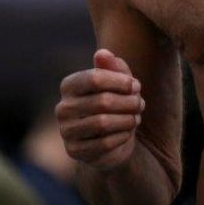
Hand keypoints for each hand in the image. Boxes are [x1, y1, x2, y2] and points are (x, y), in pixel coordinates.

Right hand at [56, 49, 144, 170]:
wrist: (111, 138)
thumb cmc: (115, 103)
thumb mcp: (118, 82)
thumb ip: (113, 66)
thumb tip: (102, 53)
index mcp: (69, 85)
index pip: (95, 77)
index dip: (121, 81)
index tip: (136, 86)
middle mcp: (63, 108)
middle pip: (102, 101)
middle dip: (128, 102)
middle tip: (141, 104)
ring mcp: (66, 131)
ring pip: (103, 123)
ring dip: (127, 119)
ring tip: (136, 117)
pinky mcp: (75, 151)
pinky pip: (104, 143)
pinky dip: (122, 136)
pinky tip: (128, 132)